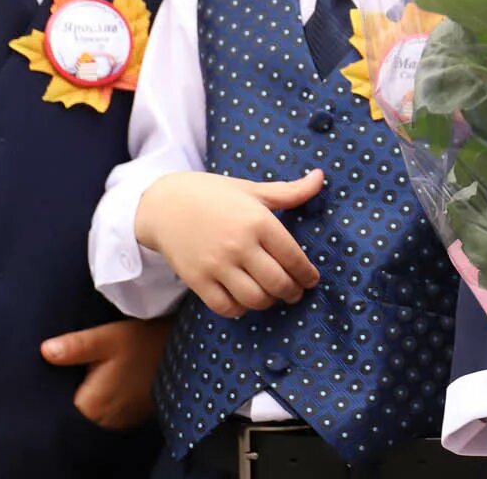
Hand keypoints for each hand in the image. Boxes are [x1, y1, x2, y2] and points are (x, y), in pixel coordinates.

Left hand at [41, 318, 170, 429]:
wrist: (189, 349)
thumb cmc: (146, 342)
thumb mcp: (108, 338)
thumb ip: (75, 346)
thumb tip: (45, 351)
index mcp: (91, 407)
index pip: (55, 409)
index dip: (51, 391)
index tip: (54, 373)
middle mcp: (104, 421)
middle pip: (73, 412)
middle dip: (69, 393)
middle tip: (73, 368)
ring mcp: (119, 422)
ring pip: (90, 413)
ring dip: (88, 397)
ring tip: (90, 374)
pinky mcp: (131, 417)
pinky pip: (107, 412)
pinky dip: (104, 399)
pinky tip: (107, 380)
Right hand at [134, 169, 323, 317]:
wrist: (165, 204)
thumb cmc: (215, 195)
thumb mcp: (253, 190)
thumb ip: (290, 192)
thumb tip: (321, 177)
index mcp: (258, 221)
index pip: (293, 257)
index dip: (307, 274)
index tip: (311, 280)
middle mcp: (239, 245)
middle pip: (277, 283)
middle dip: (292, 292)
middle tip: (296, 293)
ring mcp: (216, 265)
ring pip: (254, 299)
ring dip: (269, 302)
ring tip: (273, 297)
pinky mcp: (197, 280)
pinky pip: (226, 307)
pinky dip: (240, 309)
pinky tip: (246, 300)